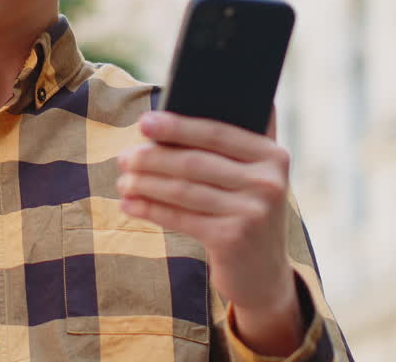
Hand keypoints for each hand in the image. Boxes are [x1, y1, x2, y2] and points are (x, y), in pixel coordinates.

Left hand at [116, 109, 303, 354]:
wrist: (264, 274)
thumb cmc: (243, 212)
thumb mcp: (247, 178)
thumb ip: (226, 147)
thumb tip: (164, 119)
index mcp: (273, 155)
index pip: (216, 132)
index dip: (177, 126)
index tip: (144, 121)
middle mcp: (269, 182)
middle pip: (195, 162)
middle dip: (152, 158)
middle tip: (123, 157)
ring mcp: (253, 212)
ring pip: (183, 190)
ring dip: (145, 183)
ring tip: (122, 181)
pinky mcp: (233, 239)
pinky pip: (180, 217)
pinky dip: (150, 209)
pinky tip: (129, 204)